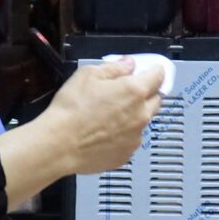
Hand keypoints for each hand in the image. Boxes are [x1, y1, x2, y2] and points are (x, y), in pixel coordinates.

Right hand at [0, 58, 165, 199]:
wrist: (59, 144)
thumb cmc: (71, 109)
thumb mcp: (89, 74)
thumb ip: (115, 67)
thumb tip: (128, 64)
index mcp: (135, 92)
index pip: (159, 76)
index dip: (154, 71)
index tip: (150, 72)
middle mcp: (141, 115)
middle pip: (156, 100)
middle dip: (146, 94)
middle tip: (126, 93)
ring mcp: (135, 137)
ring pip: (143, 121)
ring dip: (134, 115)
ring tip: (108, 115)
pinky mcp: (126, 154)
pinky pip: (131, 140)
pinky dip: (123, 135)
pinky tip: (104, 132)